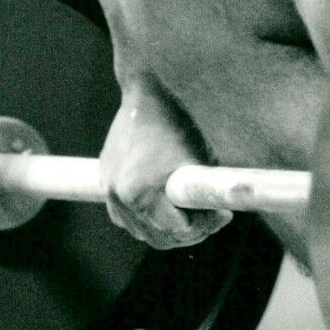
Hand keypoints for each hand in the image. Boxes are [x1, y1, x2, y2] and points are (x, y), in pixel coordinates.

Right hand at [99, 79, 233, 249]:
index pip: (178, 232)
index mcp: (140, 195)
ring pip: (140, 230)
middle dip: (189, 231)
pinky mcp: (105, 180)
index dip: (206, 226)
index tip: (225, 213)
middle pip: (157, 237)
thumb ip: (209, 194)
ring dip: (167, 227)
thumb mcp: (203, 163)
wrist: (152, 91)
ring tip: (193, 210)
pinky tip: (168, 203)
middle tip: (213, 216)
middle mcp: (118, 197)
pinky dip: (146, 217)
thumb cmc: (183, 123)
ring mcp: (108, 189)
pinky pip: (126, 215)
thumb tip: (225, 211)